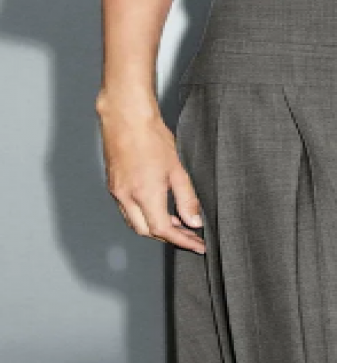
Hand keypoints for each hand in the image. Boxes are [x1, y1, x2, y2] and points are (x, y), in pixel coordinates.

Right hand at [97, 94, 205, 253]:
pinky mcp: (114, 185)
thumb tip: (194, 221)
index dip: (182, 241)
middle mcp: (127, 196)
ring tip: (178, 225)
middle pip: (147, 231)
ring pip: (136, 223)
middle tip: (189, 237)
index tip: (196, 245)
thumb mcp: (178, 170)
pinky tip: (160, 209)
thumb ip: (187, 199)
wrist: (126, 116)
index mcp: (144, 194)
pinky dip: (145, 216)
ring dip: (156, 228)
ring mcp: (117, 191)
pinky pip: (129, 210)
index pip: (164, 230)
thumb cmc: (151, 137)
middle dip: (169, 238)